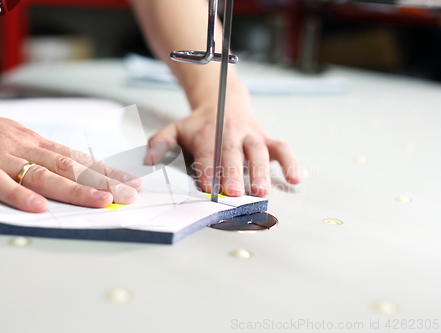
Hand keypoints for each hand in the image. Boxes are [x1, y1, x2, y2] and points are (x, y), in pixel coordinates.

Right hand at [0, 98, 142, 212]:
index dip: (106, 171)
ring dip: (74, 189)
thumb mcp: (12, 141)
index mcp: (33, 141)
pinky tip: (38, 207)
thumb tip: (71, 173)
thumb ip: (39, 157)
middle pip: (69, 167)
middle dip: (103, 181)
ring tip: (101, 201)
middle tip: (129, 194)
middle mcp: (22, 146)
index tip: (130, 181)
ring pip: (42, 174)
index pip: (78, 159)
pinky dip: (19, 196)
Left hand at [145, 97, 300, 196]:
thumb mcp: (173, 129)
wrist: (222, 99)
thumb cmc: (198, 124)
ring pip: (258, 150)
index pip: (207, 153)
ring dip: (261, 171)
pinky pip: (281, 148)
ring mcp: (251, 135)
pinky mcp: (267, 138)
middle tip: (234, 193)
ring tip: (261, 191)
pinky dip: (290, 162)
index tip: (207, 186)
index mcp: (206, 134)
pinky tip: (294, 179)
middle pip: (233, 153)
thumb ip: (160, 145)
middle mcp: (230, 134)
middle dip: (234, 173)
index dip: (207, 169)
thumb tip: (148, 160)